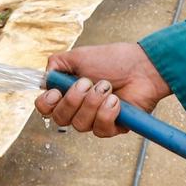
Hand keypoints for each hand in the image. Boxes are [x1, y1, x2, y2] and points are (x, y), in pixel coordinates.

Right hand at [37, 43, 172, 137]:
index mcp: (68, 91)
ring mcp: (95, 119)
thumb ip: (56, 65)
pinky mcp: (112, 127)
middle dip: (73, 100)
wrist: (142, 66)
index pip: (46, 108)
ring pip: (80, 125)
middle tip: (88, 82)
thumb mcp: (79, 56)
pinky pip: (100, 129)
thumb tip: (43, 80)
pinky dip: (107, 112)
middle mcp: (79, 108)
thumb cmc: (114, 60)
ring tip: (107, 86)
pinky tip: (116, 100)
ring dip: (93, 103)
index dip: (46, 104)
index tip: (55, 93)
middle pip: (60, 119)